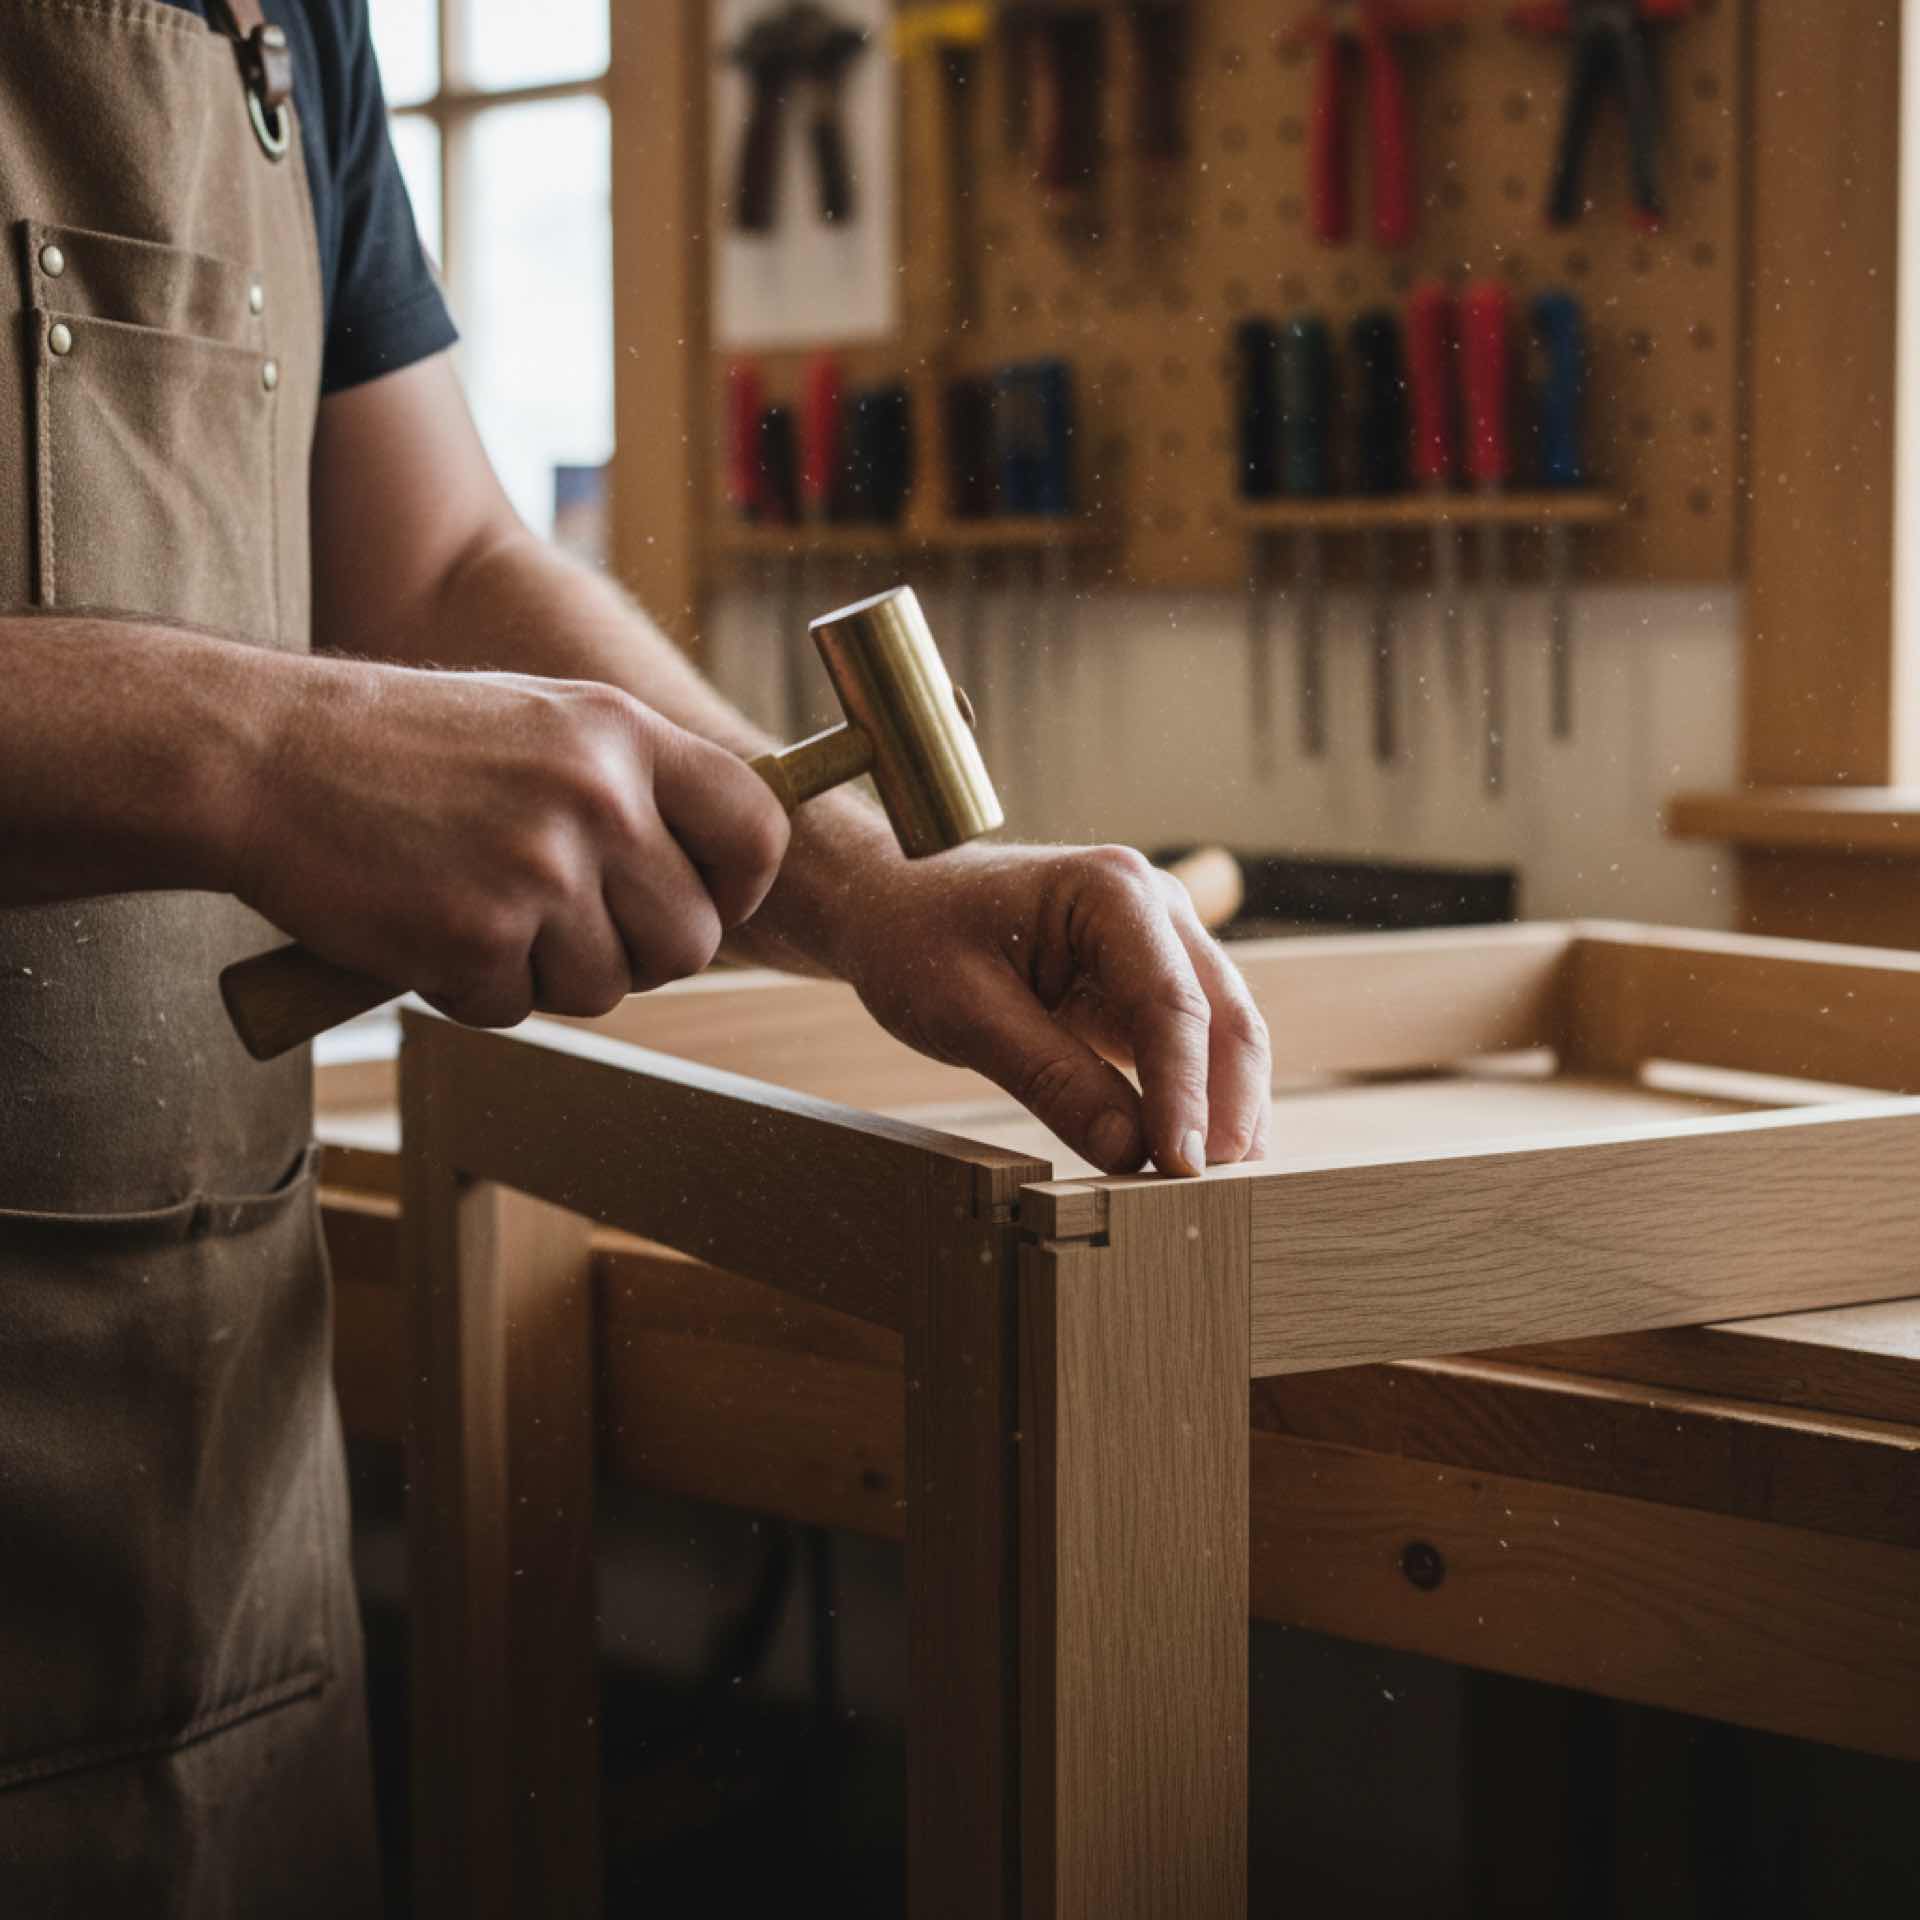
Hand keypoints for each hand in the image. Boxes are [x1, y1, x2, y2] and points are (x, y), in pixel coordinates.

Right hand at [233, 661, 788, 1025]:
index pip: (759, 830)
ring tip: (481, 911)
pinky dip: (472, 991)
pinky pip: (516, 1008)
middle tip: (571, 931)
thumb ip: (631, 781)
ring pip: (608, 986)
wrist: (264, 756)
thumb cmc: (403, 745)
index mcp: (624, 733)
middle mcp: (599, 797)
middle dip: (640, 955)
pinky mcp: (479, 935)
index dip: (742, 888)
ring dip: (548, 975)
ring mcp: (541, 868)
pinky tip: (429, 928)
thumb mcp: (544, 720)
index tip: (704, 903)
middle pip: (694, 939)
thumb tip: (713, 867)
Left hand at [834, 843, 1270, 1175]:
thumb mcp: (964, 1012)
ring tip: (1220, 1194)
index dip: (1184, 1092)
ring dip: (1228, 1111)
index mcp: (1111, 891)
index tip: (1183, 1168)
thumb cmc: (917, 940)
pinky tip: (1193, 1161)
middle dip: (1229, 1108)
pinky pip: (1193, 1046)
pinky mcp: (1149, 982)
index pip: (1170, 1002)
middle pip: (1223, 1016)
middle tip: (1219, 1195)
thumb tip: (1128, 1151)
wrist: (894, 902)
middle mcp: (1155, 905)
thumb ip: (1048, 1078)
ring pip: (1224, 1034)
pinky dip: (1200, 1101)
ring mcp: (1161, 941)